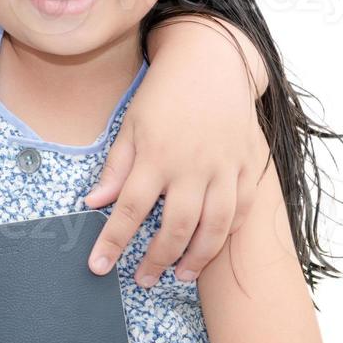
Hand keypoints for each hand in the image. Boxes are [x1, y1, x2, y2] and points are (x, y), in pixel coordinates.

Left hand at [84, 18, 270, 286]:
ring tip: (180, 275)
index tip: (98, 266)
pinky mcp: (249, 165)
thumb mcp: (130, 125)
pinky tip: (212, 246)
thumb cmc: (164, 94)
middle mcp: (192, 166)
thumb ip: (115, 168)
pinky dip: (228, 233)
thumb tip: (93, 203)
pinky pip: (242, 209)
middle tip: (143, 280)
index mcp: (156, 155)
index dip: (112, 242)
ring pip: (215, 227)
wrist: (211, 62)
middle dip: (157, 260)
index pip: (130, 210)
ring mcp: (225, 167)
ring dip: (197, 258)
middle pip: (176, 227)